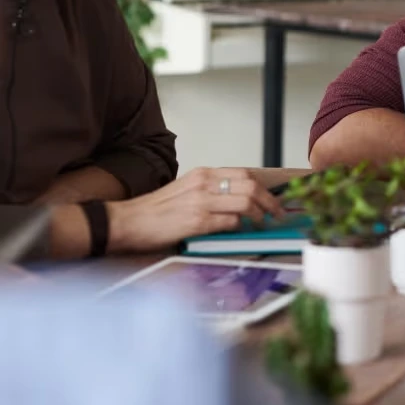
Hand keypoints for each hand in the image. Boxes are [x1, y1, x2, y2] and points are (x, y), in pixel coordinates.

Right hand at [107, 167, 284, 252]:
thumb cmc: (155, 210)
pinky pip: (230, 222)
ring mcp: (201, 202)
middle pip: (251, 186)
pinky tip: (240, 231)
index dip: (264, 187)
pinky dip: (240, 227)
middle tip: (277, 213)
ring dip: (259, 215)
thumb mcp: (186, 189)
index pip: (244, 174)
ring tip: (263, 223)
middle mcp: (204, 183)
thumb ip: (211, 190)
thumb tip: (239, 200)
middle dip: (270, 202)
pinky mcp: (197, 221)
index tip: (273, 198)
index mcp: (203, 173)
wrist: (127, 221)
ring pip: (246, 203)